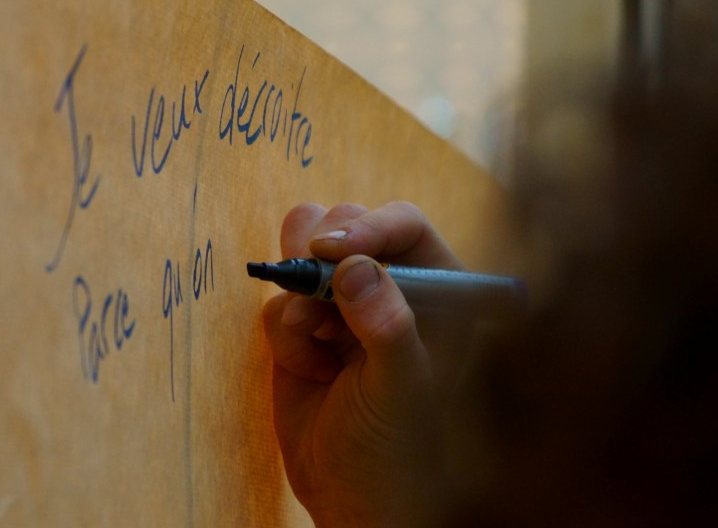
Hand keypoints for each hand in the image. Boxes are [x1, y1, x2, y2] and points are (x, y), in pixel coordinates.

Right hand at [261, 202, 463, 526]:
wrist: (349, 493)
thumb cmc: (396, 446)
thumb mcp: (401, 387)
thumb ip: (386, 325)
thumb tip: (354, 268)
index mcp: (437, 291)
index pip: (405, 226)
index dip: (368, 227)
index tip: (332, 250)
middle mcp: (392, 286)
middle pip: (347, 224)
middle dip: (322, 255)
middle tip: (311, 291)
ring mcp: (345, 302)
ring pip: (305, 249)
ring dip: (300, 290)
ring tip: (312, 334)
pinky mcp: (306, 323)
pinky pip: (280, 298)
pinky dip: (285, 332)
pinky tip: (309, 370)